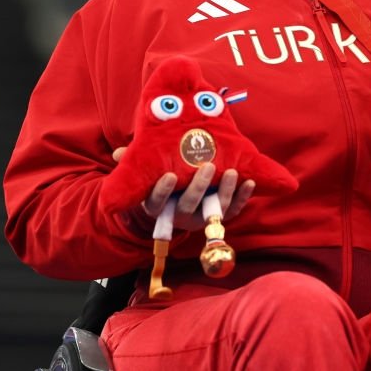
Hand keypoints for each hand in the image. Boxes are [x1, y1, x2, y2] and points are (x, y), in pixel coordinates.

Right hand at [111, 148, 255, 229]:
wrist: (175, 204)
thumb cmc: (160, 183)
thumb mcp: (145, 175)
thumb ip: (133, 165)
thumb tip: (119, 153)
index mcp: (158, 206)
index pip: (157, 202)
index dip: (163, 191)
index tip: (170, 177)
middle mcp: (179, 215)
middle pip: (189, 205)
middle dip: (199, 187)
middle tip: (207, 167)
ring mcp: (201, 217)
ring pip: (214, 210)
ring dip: (225, 192)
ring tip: (233, 172)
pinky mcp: (219, 216)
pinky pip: (233, 210)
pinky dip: (243, 197)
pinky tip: (251, 182)